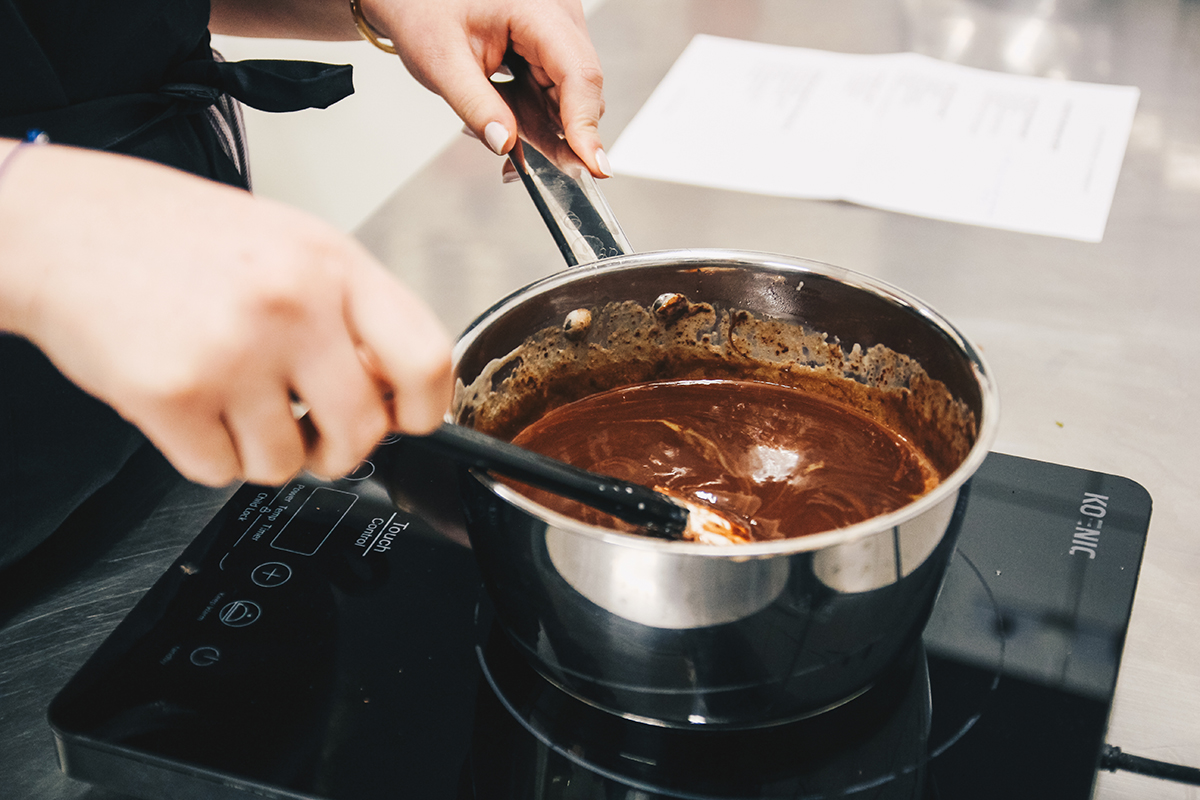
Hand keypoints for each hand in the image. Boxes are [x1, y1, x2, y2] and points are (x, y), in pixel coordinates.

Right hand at [0, 142, 451, 486]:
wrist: (64, 227)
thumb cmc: (178, 239)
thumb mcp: (290, 247)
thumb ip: (351, 313)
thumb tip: (397, 391)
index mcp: (332, 263)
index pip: (427, 358)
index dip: (426, 408)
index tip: (408, 420)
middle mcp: (292, 305)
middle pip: (365, 431)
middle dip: (338, 448)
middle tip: (310, 427)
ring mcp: (233, 352)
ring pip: (288, 464)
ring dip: (263, 449)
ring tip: (231, 395)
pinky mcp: (173, 396)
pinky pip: (222, 472)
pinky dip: (208, 454)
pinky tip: (190, 402)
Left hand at [362, 0, 609, 176]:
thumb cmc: (425, 13)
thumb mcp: (442, 63)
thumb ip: (475, 106)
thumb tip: (507, 146)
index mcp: (536, 10)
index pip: (578, 73)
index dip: (585, 125)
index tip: (593, 167)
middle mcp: (557, 18)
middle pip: (581, 89)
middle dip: (559, 133)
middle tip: (527, 169)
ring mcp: (557, 33)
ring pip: (570, 96)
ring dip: (543, 127)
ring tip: (501, 133)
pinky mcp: (549, 49)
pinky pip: (555, 92)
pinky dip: (534, 116)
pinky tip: (506, 121)